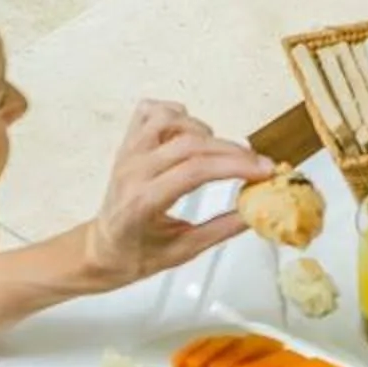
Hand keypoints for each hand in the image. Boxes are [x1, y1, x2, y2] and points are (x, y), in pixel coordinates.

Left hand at [79, 102, 272, 289]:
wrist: (103, 248)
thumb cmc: (137, 254)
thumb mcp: (184, 251)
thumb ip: (221, 230)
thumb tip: (256, 212)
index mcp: (144, 201)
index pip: (195, 171)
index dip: (235, 167)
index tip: (264, 172)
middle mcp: (134, 170)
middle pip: (190, 144)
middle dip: (233, 151)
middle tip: (258, 165)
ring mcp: (128, 152)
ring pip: (170, 119)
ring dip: (204, 131)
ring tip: (218, 153)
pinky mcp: (128, 142)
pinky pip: (151, 111)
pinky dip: (177, 115)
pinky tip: (189, 135)